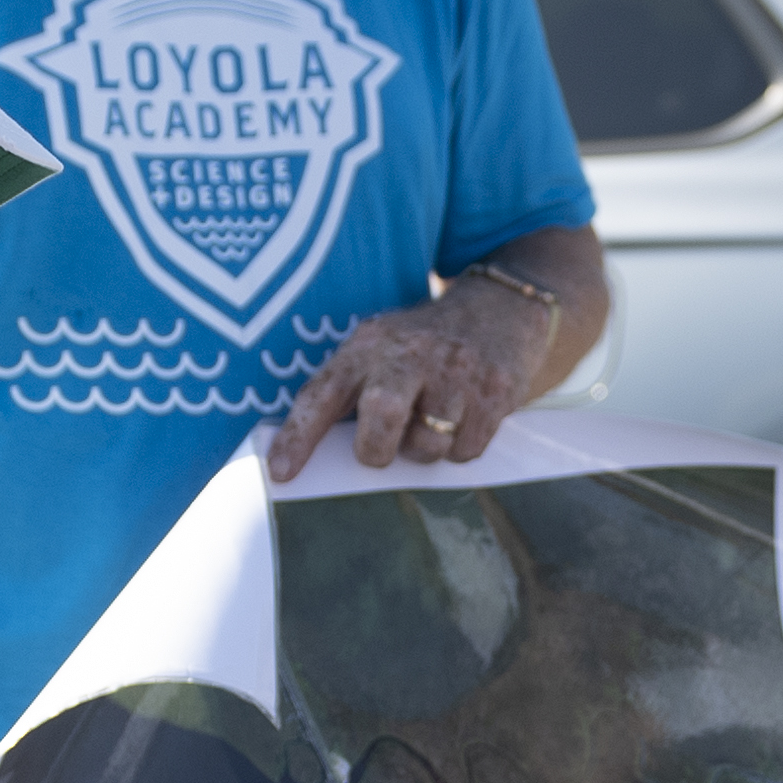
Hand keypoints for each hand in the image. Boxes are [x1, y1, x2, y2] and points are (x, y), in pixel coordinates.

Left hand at [267, 274, 557, 479]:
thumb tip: (314, 457)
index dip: (298, 436)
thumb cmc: (423, 346)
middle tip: (381, 449)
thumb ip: (349, 391)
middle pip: (383, 413)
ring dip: (425, 449)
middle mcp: (410, 353)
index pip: (322, 393)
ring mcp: (456, 371)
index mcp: (368, 345)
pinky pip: (466, 450)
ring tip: (431, 422)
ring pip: (428, 445)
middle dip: (376, 449)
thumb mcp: (379, 347)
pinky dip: (460, 448)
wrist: (500, 309)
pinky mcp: (494, 391)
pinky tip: (463, 419)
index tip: (281, 473)